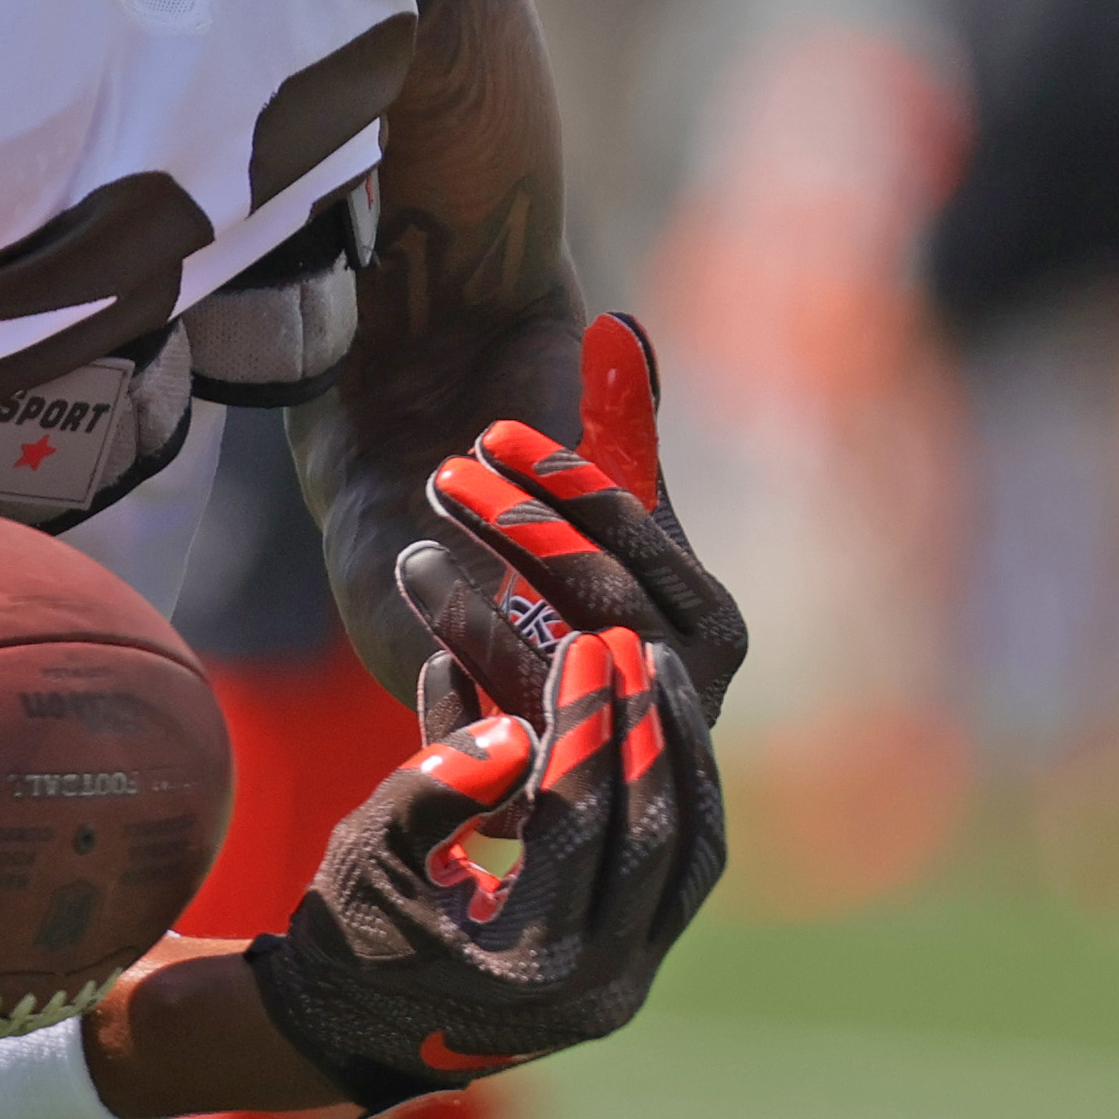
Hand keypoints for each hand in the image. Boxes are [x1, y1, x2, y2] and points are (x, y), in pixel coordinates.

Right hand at [242, 616, 723, 1114]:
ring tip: (661, 669)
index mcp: (527, 963)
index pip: (577, 822)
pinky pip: (683, 870)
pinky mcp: (637, 965)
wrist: (359, 1032)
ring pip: (690, 854)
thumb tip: (516, 732)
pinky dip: (682, 796)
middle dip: (641, 726)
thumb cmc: (350, 932)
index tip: (581, 647)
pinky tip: (665, 728)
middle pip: (652, 835)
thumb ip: (431, 789)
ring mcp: (628, 980)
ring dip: (680, 755)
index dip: (585, 726)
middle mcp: (597, 982)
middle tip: (626, 644)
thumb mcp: (368, 854)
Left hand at [394, 311, 750, 728]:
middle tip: (445, 475)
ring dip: (475, 616)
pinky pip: (497, 758)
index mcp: (706, 617)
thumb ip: (618, 418)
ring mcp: (603, 744)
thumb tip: (621, 328)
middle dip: (519, 534)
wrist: (475, 637)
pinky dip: (459, 705)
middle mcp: (664, 687)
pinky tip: (427, 655)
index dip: (573, 486)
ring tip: (412, 554)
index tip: (493, 433)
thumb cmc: (546, 538)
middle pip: (600, 606)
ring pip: (544, 679)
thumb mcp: (592, 484)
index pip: (643, 542)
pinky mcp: (533, 790)